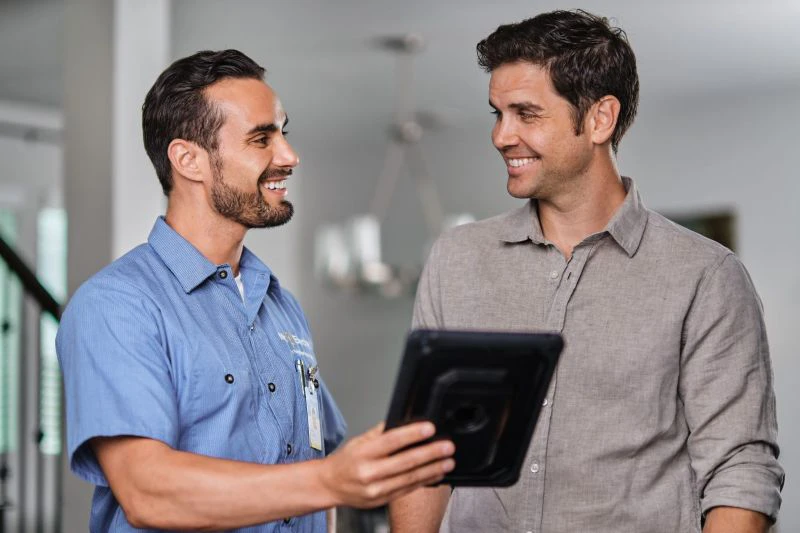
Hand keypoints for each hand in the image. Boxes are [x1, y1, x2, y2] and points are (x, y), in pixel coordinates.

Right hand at [318, 421, 454, 508]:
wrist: (329, 485)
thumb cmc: (345, 462)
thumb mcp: (358, 441)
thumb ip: (381, 432)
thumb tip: (404, 422)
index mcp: (363, 453)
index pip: (391, 441)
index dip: (412, 434)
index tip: (430, 429)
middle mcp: (369, 472)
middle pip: (405, 462)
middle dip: (430, 454)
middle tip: (447, 447)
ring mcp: (376, 489)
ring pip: (409, 478)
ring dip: (432, 470)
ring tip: (448, 462)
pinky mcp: (382, 500)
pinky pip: (407, 490)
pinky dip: (424, 482)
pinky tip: (436, 474)